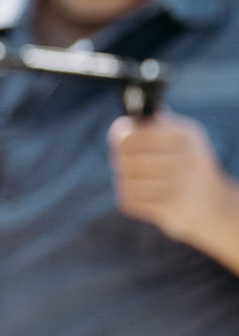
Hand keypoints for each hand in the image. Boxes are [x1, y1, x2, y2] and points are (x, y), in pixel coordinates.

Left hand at [110, 111, 238, 249]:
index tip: (120, 140)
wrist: (215, 205)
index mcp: (186, 135)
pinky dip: (131, 198)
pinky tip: (143, 196)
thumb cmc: (187, 166)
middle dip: (121, 162)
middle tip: (125, 164)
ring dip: (126, 182)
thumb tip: (121, 126)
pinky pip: (132, 201)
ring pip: (128, 181)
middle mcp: (188, 158)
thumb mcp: (178, 137)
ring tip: (134, 181)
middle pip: (129, 158)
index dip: (120, 137)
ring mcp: (184, 186)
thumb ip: (149, 126)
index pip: (136, 133)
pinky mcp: (176, 209)